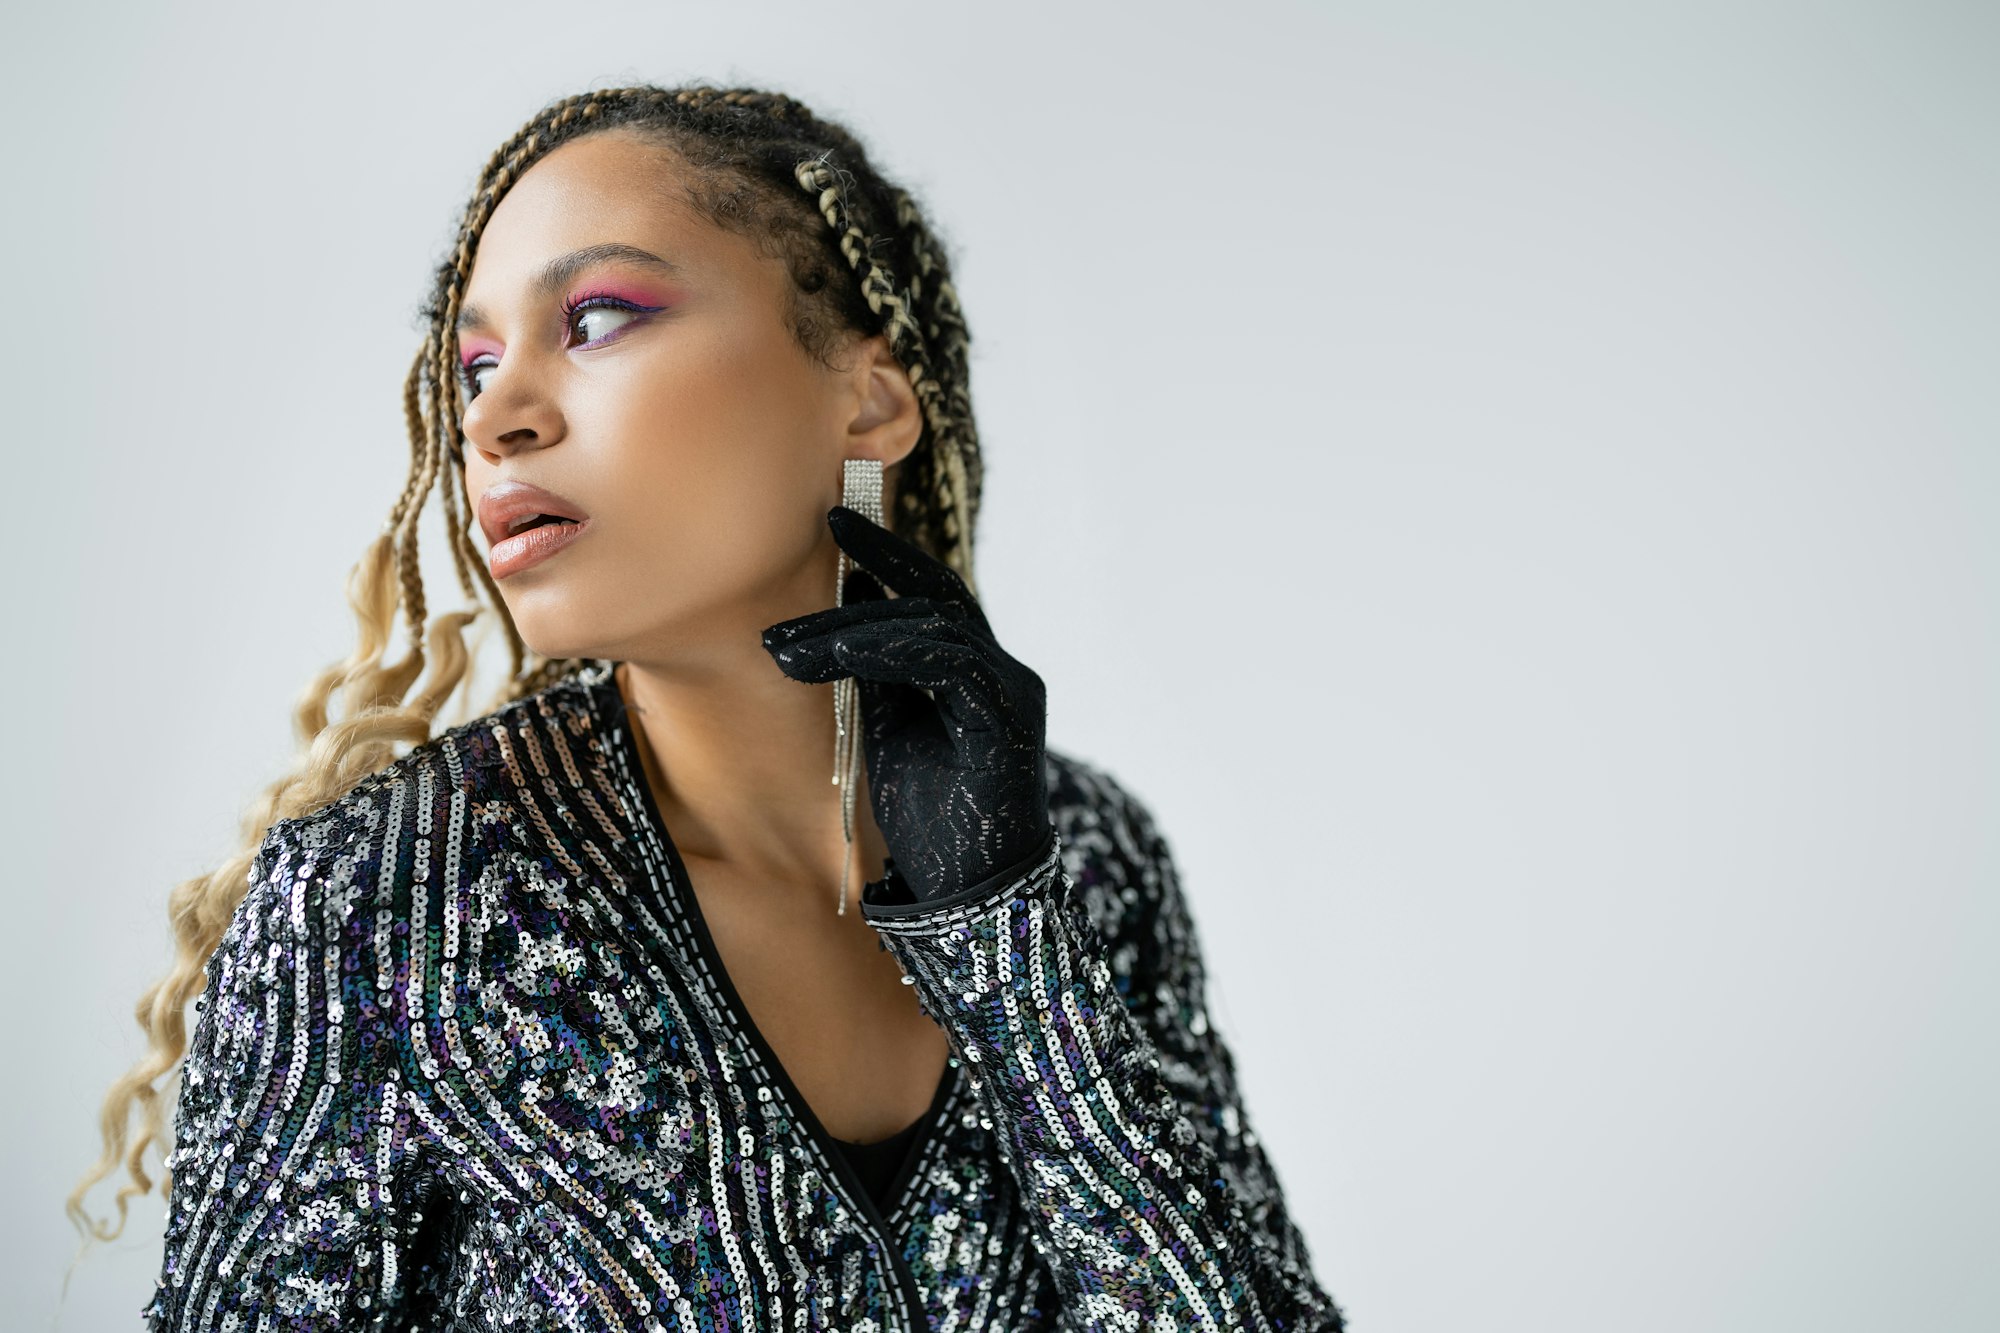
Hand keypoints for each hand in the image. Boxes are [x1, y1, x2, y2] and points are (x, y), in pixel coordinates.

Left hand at [760, 505, 1054, 904]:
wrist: (973, 895)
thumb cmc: (936, 822)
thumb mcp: (892, 732)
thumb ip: (876, 677)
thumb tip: (838, 621)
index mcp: (979, 673)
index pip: (935, 595)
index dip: (889, 554)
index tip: (836, 522)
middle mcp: (1004, 671)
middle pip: (934, 599)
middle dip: (870, 570)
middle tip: (806, 563)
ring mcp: (1011, 692)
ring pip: (935, 625)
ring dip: (854, 629)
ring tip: (789, 648)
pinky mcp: (1008, 720)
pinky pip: (948, 663)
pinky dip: (889, 653)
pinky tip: (840, 657)